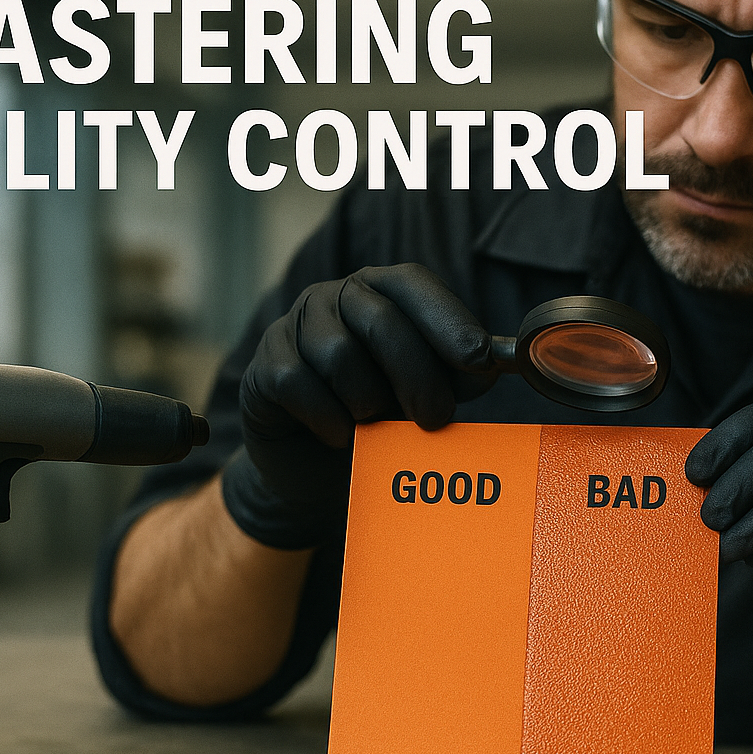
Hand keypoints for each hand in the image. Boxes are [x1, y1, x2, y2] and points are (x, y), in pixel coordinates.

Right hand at [223, 264, 497, 547]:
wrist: (316, 469)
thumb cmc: (380, 420)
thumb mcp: (425, 396)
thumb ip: (456, 377)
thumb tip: (490, 366)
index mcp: (381, 293)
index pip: (413, 284)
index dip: (448, 318)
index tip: (478, 359)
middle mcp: (334, 298)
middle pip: (381, 321)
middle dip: (417, 375)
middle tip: (436, 419)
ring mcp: (293, 328)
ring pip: (339, 355)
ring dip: (367, 402)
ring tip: (374, 425)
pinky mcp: (262, 367)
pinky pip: (298, 385)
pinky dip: (328, 419)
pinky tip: (338, 436)